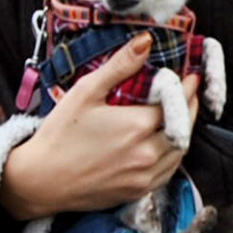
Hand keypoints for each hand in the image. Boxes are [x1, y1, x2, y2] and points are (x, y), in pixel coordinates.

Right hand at [0, 38, 199, 218]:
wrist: (41, 180)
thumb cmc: (59, 134)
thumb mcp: (87, 91)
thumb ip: (120, 65)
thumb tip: (145, 42)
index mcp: (137, 125)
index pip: (178, 102)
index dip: (188, 87)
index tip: (192, 75)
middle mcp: (147, 153)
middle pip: (185, 126)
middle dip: (191, 106)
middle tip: (191, 92)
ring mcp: (144, 176)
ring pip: (180, 150)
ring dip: (185, 130)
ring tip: (181, 114)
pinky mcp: (138, 191)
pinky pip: (169, 170)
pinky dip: (174, 153)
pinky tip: (167, 142)